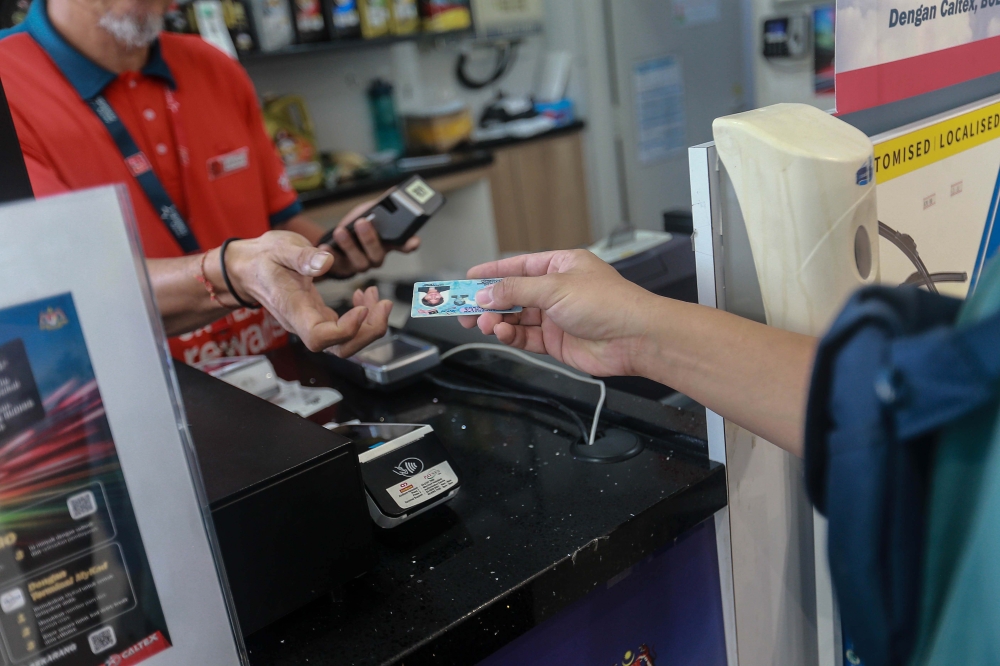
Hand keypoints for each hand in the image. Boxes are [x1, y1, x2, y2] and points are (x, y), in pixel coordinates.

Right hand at [221, 231, 392, 356]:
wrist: (248, 268)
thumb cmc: (262, 259)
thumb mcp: (280, 248)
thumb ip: (302, 256)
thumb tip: (326, 262)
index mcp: (293, 310)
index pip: (319, 337)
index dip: (345, 330)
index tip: (361, 308)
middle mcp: (303, 324)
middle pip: (340, 348)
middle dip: (369, 331)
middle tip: (385, 304)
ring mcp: (312, 323)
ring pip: (346, 342)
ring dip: (370, 325)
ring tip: (378, 297)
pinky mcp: (318, 318)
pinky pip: (345, 329)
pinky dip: (363, 317)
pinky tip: (364, 295)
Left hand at [322, 200, 420, 278]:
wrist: (338, 237)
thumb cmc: (359, 224)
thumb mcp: (370, 211)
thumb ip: (380, 205)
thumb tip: (393, 191)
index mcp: (389, 243)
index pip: (405, 246)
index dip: (410, 245)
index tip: (412, 242)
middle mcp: (378, 256)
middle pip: (378, 255)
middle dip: (370, 239)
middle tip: (362, 222)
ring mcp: (362, 265)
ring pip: (360, 262)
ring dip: (349, 246)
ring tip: (340, 231)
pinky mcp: (344, 269)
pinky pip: (338, 266)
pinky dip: (331, 257)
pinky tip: (325, 247)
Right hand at [458, 250, 660, 376]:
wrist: (634, 338)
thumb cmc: (608, 303)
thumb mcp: (554, 287)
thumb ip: (516, 290)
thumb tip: (486, 292)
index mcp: (560, 266)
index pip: (518, 266)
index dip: (492, 272)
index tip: (467, 279)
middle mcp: (557, 290)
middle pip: (513, 294)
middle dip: (489, 302)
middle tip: (465, 310)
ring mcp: (556, 317)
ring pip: (516, 318)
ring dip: (498, 321)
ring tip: (486, 324)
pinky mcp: (557, 341)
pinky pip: (526, 337)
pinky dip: (511, 336)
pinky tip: (503, 334)